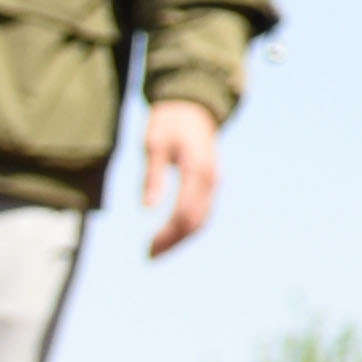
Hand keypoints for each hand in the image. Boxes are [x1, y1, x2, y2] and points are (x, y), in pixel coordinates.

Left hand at [137, 100, 223, 258]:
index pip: (183, 213)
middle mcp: (211, 179)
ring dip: (181, 238)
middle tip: (149, 257)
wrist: (192, 105)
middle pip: (195, 221)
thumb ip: (152, 176)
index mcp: (196, 170)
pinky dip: (189, 226)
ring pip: (202, 219)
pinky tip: (172, 234)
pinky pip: (204, 210)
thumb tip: (147, 210)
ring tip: (158, 251)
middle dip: (173, 242)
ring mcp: (214, 181)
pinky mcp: (211, 182)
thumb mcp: (154, 145)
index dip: (167, 235)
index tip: (147, 249)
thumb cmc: (168, 123)